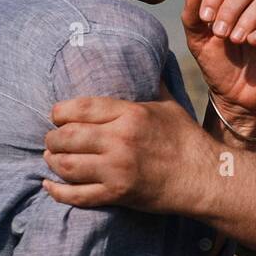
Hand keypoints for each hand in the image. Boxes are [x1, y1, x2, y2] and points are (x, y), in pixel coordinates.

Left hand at [43, 77, 215, 213]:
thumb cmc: (187, 140)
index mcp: (131, 114)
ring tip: (52, 157)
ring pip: (66, 165)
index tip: (57, 115)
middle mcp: (121, 140)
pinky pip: (77, 195)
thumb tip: (149, 60)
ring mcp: (117, 169)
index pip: (80, 108)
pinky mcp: (118, 194)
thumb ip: (152, 84)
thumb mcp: (170, 105)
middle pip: (67, 137)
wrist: (205, 178)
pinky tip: (50, 185)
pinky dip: (57, 191)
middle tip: (53, 139)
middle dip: (53, 138)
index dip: (60, 112)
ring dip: (52, 161)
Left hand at [184, 0, 255, 138]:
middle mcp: (252, 7)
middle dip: (230, 8)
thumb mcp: (198, 42)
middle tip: (219, 32)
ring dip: (248, 17)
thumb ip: (191, 18)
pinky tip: (252, 42)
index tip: (205, 18)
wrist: (233, 96)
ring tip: (235, 39)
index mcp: (229, 2)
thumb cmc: (216, 65)